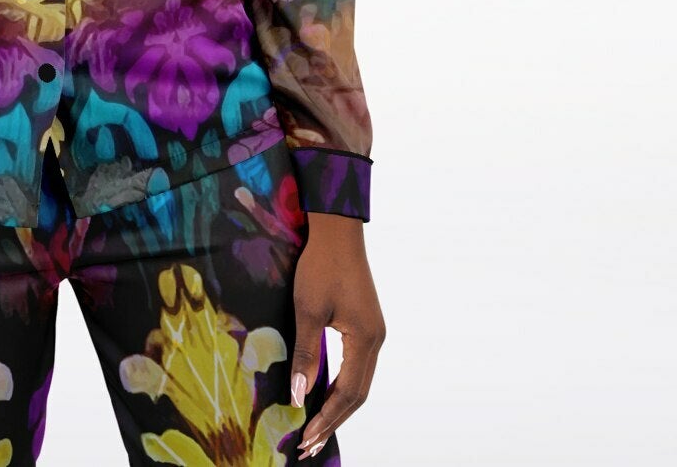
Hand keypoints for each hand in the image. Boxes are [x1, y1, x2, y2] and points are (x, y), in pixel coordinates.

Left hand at [290, 213, 385, 458]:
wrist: (337, 231)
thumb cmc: (320, 266)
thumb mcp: (307, 310)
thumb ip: (306, 353)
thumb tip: (299, 396)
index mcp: (366, 339)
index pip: (348, 393)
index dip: (327, 418)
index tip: (306, 438)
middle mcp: (377, 340)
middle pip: (358, 394)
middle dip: (334, 420)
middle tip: (310, 445)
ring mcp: (375, 332)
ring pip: (360, 382)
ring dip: (339, 406)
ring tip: (316, 427)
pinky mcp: (367, 324)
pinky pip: (358, 366)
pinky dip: (343, 386)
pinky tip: (326, 394)